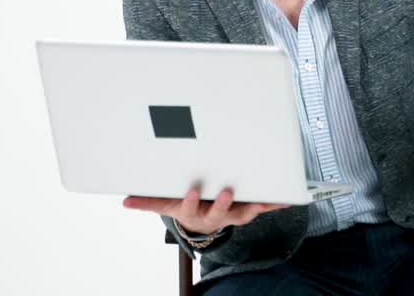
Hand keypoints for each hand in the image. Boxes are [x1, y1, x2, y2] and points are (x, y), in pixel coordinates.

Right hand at [122, 187, 286, 234]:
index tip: (193, 191)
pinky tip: (288, 198)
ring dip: (254, 206)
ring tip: (264, 200)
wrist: (202, 223)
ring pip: (243, 212)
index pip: (190, 207)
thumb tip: (125, 201)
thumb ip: (146, 202)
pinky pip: (262, 207)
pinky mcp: (246, 210)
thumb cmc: (184, 206)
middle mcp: (214, 215)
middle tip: (227, 191)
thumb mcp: (165, 205)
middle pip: (219, 211)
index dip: (192, 201)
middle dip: (223, 202)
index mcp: (194, 212)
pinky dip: (274, 203)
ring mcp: (231, 214)